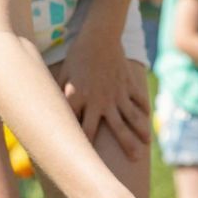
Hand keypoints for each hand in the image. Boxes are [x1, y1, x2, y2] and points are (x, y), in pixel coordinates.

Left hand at [59, 30, 152, 160]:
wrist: (99, 36)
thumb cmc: (76, 56)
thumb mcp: (63, 75)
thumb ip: (59, 95)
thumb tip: (49, 111)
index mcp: (81, 99)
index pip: (81, 128)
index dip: (83, 145)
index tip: (86, 160)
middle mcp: (101, 100)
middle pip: (115, 129)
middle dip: (124, 146)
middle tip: (132, 162)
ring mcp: (117, 93)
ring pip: (131, 117)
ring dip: (139, 132)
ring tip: (145, 145)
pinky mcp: (127, 84)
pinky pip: (137, 99)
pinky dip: (143, 109)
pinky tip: (148, 120)